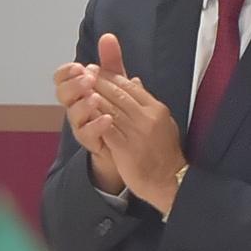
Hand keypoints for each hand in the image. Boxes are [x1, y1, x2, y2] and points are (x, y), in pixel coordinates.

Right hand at [53, 47, 123, 198]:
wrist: (127, 141)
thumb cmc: (117, 108)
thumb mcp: (116, 82)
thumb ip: (110, 61)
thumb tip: (108, 36)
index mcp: (78, 89)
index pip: (62, 77)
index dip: (66, 72)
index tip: (78, 66)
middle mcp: (76, 106)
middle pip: (63, 94)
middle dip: (73, 85)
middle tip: (87, 79)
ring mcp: (82, 124)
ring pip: (73, 114)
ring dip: (83, 104)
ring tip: (96, 98)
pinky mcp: (92, 142)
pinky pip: (88, 135)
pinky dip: (96, 126)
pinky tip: (107, 119)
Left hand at [71, 31, 186, 212]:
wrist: (169, 180)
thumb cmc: (164, 153)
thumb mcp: (162, 122)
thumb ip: (146, 102)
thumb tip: (135, 82)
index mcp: (156, 109)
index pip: (131, 86)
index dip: (111, 76)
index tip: (97, 70)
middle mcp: (147, 118)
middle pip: (119, 93)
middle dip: (99, 82)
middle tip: (84, 73)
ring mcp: (137, 132)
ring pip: (111, 108)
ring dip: (94, 96)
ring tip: (81, 87)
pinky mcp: (126, 148)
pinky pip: (107, 128)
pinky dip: (95, 117)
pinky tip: (85, 110)